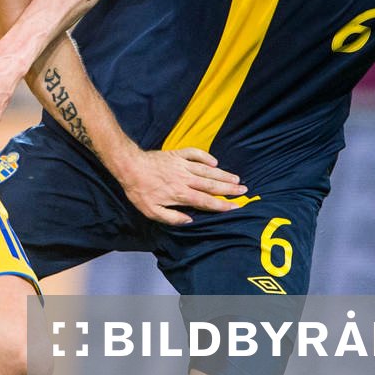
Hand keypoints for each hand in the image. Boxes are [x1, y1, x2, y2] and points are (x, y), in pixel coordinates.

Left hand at [108, 147, 245, 225]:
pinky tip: (215, 161)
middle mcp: (185, 179)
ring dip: (223, 174)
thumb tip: (189, 220)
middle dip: (229, 188)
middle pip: (212, 184)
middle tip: (244, 190)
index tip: (236, 206)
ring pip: (207, 170)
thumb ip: (172, 218)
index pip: (206, 201)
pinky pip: (195, 154)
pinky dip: (206, 156)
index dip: (222, 205)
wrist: (130, 166)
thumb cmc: (139, 191)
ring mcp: (182, 165)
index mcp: (180, 194)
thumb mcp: (151, 211)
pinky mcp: (177, 154)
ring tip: (237, 178)